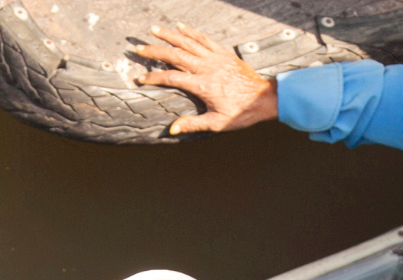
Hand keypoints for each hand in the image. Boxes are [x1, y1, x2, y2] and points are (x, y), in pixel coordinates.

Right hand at [134, 24, 277, 133]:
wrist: (263, 98)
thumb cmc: (241, 113)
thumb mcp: (217, 123)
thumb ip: (193, 124)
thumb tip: (173, 130)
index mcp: (203, 85)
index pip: (172, 78)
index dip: (155, 77)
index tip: (142, 78)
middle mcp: (206, 67)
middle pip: (175, 55)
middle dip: (155, 51)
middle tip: (139, 47)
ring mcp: (215, 58)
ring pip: (187, 42)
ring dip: (169, 36)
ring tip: (154, 30)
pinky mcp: (223, 53)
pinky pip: (204, 39)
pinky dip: (191, 32)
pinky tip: (180, 27)